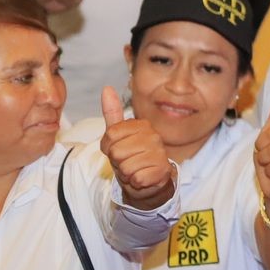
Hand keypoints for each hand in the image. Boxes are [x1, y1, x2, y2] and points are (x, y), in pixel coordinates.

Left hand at [99, 87, 173, 208]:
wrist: (148, 179)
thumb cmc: (131, 155)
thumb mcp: (118, 135)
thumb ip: (112, 113)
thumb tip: (107, 88)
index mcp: (142, 125)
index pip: (110, 135)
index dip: (109, 146)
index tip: (120, 148)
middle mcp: (153, 136)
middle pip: (116, 152)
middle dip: (118, 161)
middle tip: (128, 160)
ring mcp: (160, 153)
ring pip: (126, 167)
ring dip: (127, 173)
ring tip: (136, 169)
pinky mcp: (162, 171)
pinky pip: (137, 178)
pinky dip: (136, 182)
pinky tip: (143, 177)